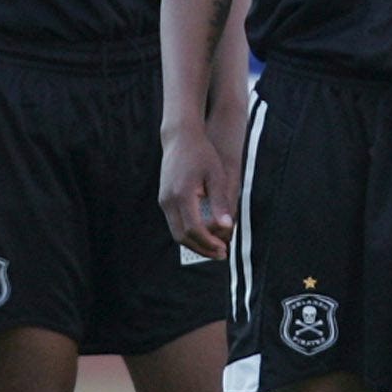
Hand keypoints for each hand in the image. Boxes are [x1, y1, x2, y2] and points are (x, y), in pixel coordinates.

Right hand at [160, 125, 235, 259]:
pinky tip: (204, 235)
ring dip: (195, 244)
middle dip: (202, 249)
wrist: (180, 138)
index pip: (194, 229)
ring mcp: (164, 201)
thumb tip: (227, 226)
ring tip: (214, 248)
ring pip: (176, 233)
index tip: (224, 249)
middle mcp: (169, 200)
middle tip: (221, 254)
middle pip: (182, 237)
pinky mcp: (164, 200)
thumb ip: (221, 201)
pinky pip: (175, 224)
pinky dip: (189, 234)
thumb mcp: (216, 175)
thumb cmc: (202, 154)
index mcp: (182, 194)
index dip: (209, 243)